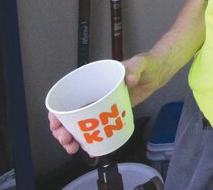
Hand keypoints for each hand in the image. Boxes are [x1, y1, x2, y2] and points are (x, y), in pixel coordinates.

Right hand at [47, 52, 163, 154]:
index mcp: (92, 81)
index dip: (57, 112)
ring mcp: (101, 106)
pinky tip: (90, 150)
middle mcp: (93, 95)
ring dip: (72, 138)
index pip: (66, 96)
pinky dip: (91, 140)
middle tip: (67, 141)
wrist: (156, 74)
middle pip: (69, 115)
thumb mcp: (139, 63)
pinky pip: (96, 129)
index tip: (56, 124)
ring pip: (79, 125)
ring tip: (74, 148)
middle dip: (62, 130)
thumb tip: (129, 79)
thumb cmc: (144, 65)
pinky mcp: (110, 115)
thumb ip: (135, 68)